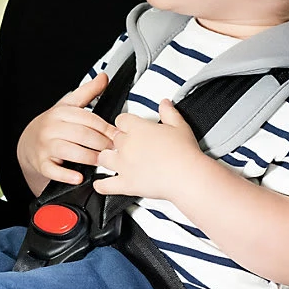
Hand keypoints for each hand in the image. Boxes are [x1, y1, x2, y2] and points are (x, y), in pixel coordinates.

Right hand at [16, 71, 119, 190]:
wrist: (28, 142)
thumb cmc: (53, 124)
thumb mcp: (68, 105)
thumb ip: (88, 91)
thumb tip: (103, 77)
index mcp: (61, 113)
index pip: (88, 119)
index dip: (106, 128)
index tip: (118, 135)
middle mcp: (52, 128)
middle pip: (82, 135)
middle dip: (102, 144)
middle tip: (115, 150)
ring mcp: (45, 146)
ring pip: (70, 151)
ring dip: (90, 158)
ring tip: (102, 161)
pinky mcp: (41, 163)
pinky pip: (54, 170)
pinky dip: (67, 175)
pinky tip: (79, 177)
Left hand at [93, 99, 210, 204]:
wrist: (187, 176)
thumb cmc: (185, 153)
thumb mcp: (179, 126)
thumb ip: (169, 112)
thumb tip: (165, 104)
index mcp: (138, 129)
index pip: (121, 120)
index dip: (125, 124)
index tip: (129, 128)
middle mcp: (127, 145)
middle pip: (113, 139)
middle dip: (118, 141)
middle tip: (128, 146)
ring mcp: (124, 165)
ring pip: (103, 158)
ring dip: (107, 158)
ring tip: (113, 160)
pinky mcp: (126, 184)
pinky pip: (105, 184)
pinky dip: (101, 184)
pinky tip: (101, 183)